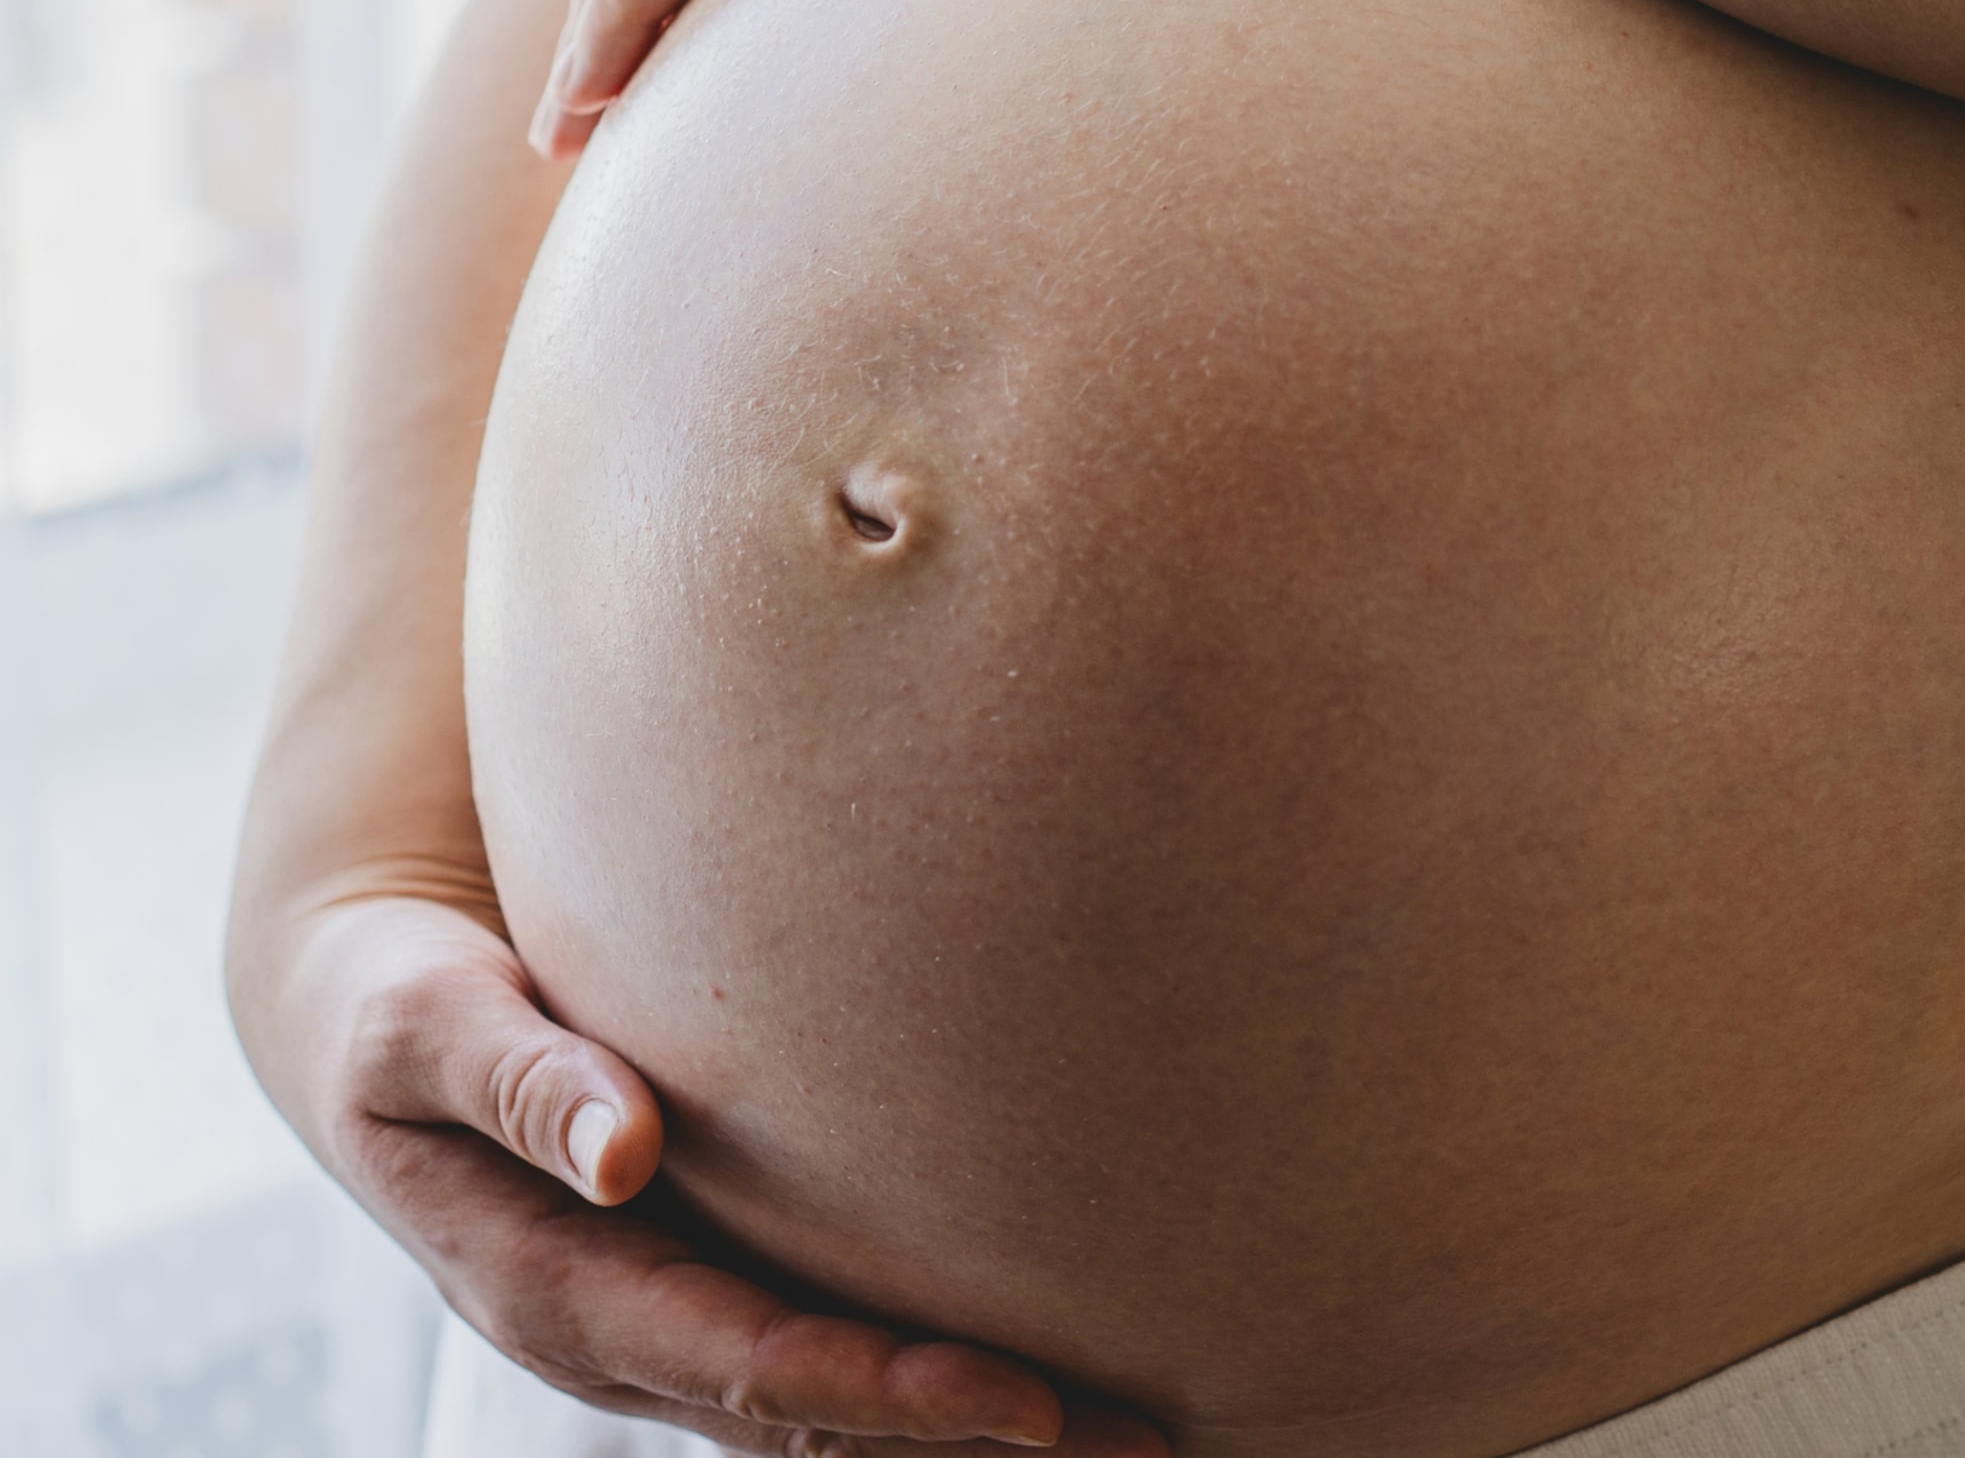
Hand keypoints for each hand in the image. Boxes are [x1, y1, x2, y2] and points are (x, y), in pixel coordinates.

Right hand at [236, 887, 1155, 1455]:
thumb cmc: (398, 1007)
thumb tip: (622, 1153)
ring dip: (959, 1426)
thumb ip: (518, 1079)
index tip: (1027, 1410)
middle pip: (816, 1418)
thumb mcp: (428, 1025)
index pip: (751, 1367)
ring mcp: (664, 1305)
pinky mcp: (692, 1261)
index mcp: (562, 1286)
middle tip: (1141, 1442)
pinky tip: (1013, 1358)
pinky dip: (910, 1370)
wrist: (365, 1022)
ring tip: (1127, 1427)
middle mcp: (625, 1325)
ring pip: (825, 1403)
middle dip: (968, 1443)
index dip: (889, 1394)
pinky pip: (809, 1342)